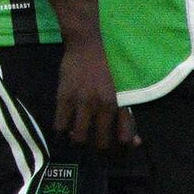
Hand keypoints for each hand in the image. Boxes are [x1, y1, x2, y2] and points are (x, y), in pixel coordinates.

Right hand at [56, 26, 126, 151]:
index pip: (122, 137)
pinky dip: (62, 131)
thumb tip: (133, 142)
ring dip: (79, 141)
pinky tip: (65, 127)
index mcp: (118, 103)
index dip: (120, 149)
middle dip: (98, 148)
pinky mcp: (64, 97)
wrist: (87, 44)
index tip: (117, 150)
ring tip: (78, 136)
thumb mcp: (122, 90)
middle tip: (95, 144)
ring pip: (79, 137)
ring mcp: (82, 102)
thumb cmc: (107, 66)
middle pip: (100, 142)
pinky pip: (60, 125)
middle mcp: (101, 106)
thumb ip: (125, 115)